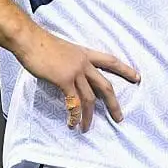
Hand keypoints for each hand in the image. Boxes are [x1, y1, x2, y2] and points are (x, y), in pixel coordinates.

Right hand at [13, 25, 139, 131]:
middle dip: (113, 103)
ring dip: (89, 116)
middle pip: (105, 85)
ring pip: (89, 98)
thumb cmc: (42, 44)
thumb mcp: (65, 51)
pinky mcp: (64, 80)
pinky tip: (72, 123)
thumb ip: (72, 63)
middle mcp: (84, 63)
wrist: (30, 40)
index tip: (137, 77)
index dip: (125, 70)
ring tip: (87, 128)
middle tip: (119, 117)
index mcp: (85, 54)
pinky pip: (73, 102)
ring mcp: (75, 71)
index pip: (111, 61)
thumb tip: (72, 77)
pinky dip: (74, 114)